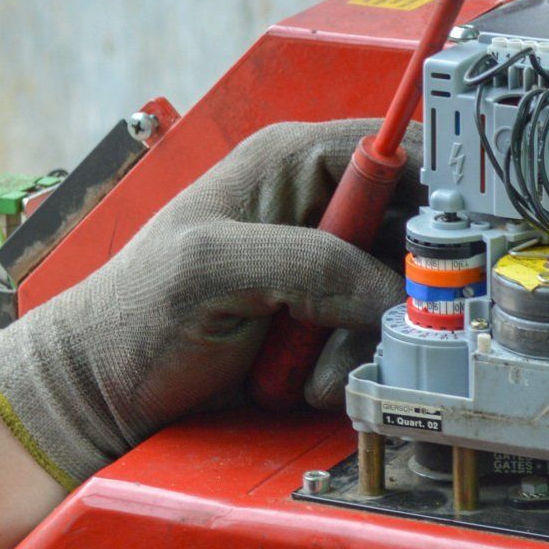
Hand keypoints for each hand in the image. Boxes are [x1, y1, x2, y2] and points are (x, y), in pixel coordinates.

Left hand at [0, 120, 421, 486]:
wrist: (101, 394)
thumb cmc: (131, 316)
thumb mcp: (211, 269)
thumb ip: (307, 264)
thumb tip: (391, 289)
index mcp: (291, 160)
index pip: (398, 153)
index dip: (434, 196)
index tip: (448, 250)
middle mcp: (317, 206)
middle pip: (413, 231)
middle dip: (400, 287)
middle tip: (375, 325)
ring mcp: (323, 266)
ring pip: (400, 294)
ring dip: (366, 341)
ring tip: (308, 368)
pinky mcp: (324, 319)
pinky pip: (376, 338)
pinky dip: (352, 366)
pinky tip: (305, 379)